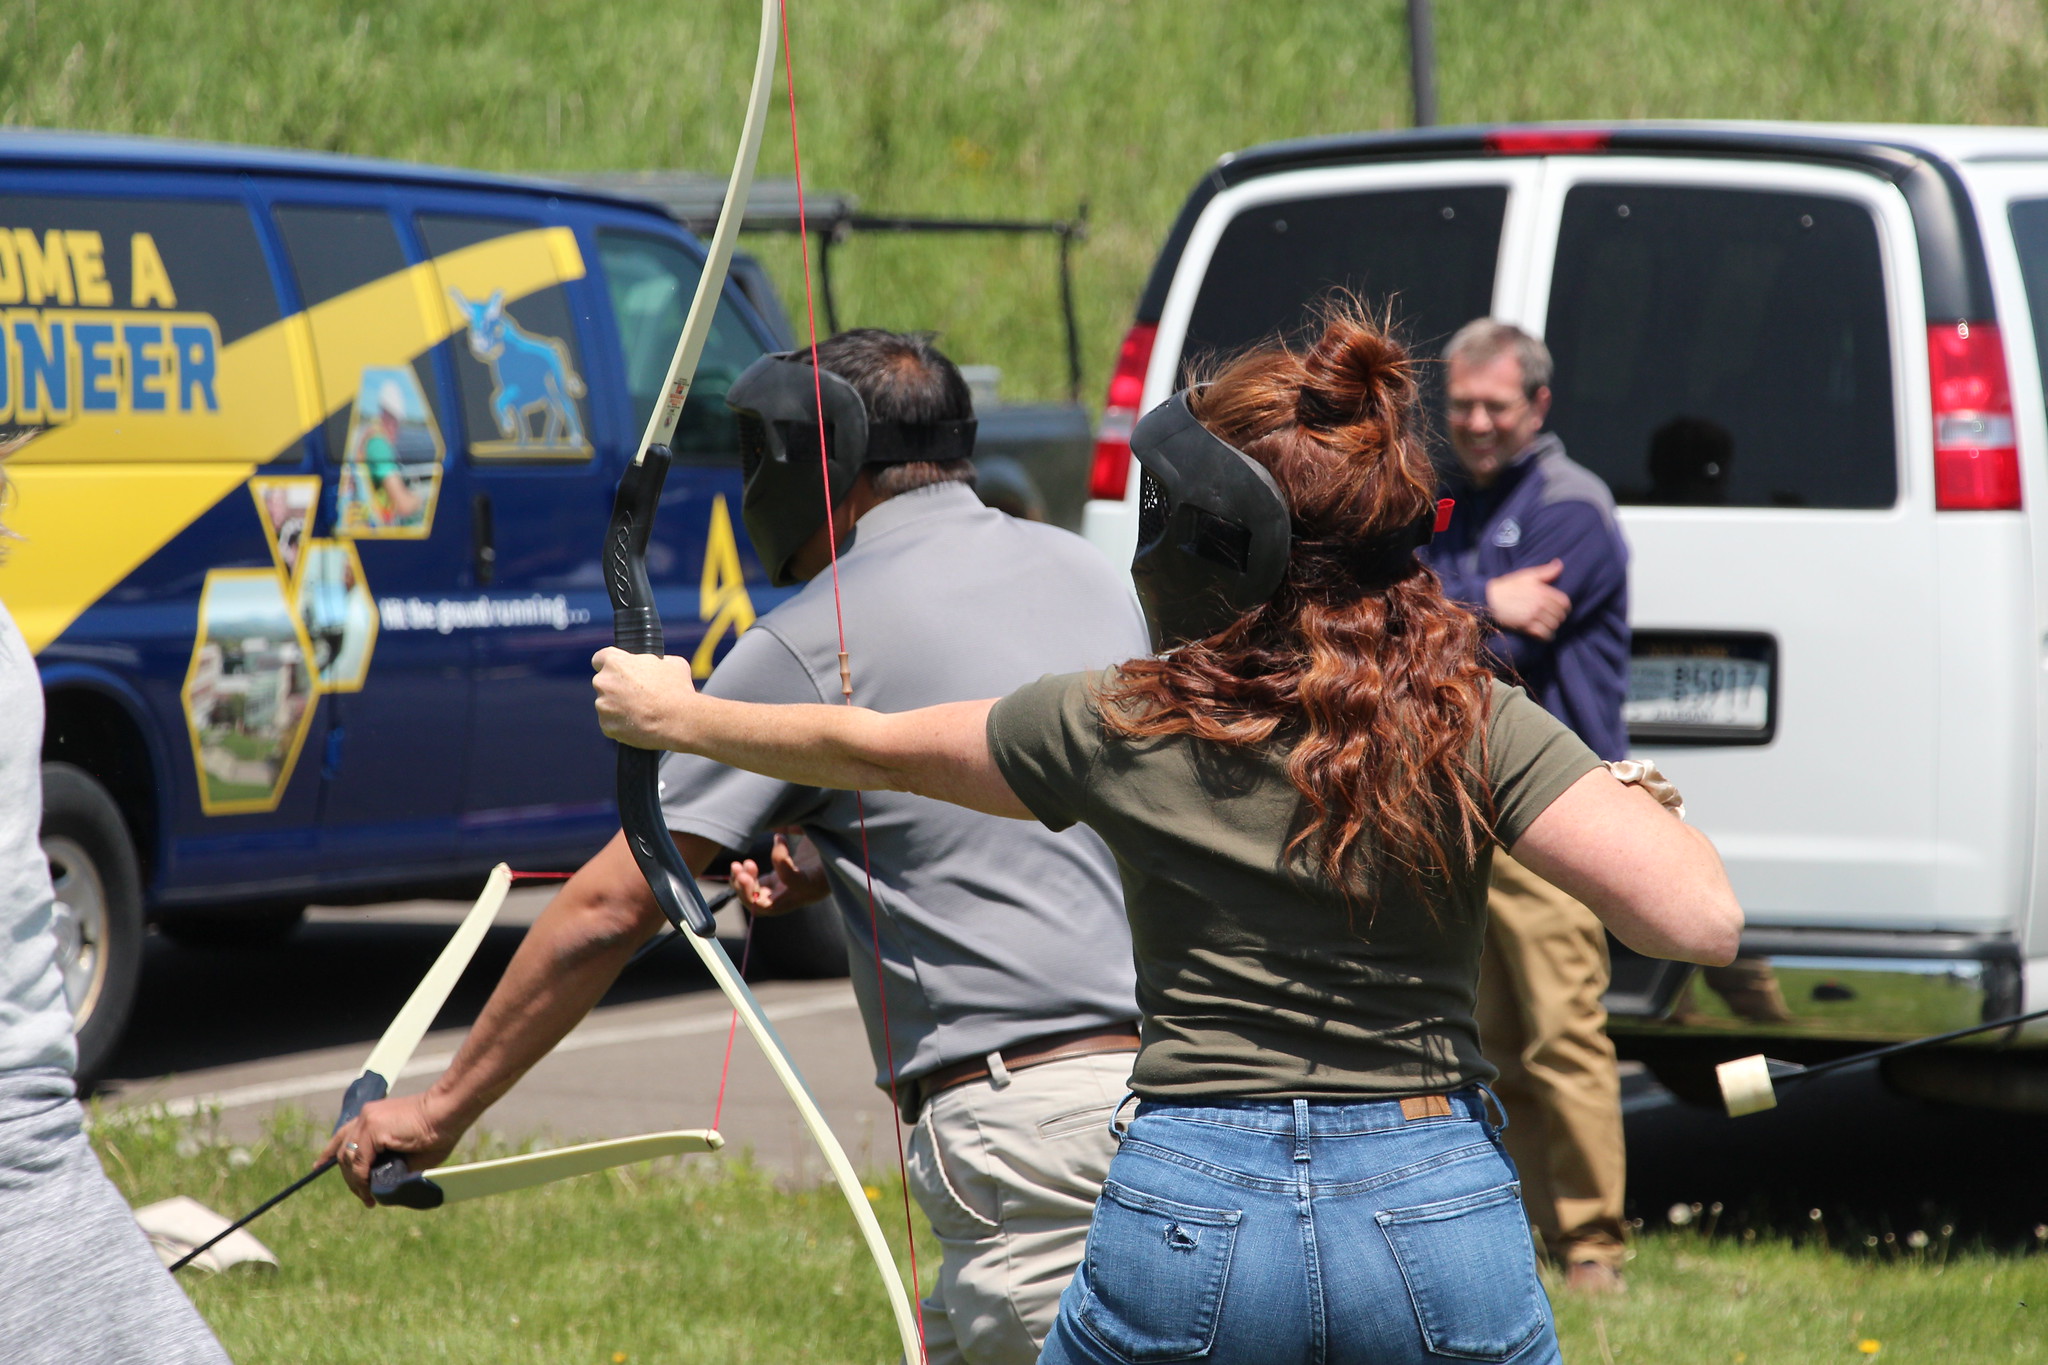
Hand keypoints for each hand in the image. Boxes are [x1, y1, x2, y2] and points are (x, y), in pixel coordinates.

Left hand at [321, 1092, 465, 1208]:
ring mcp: (367, 1121)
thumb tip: (378, 1187)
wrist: (449, 1113)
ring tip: (368, 1198)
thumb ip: (391, 1164)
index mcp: (373, 1117)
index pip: (343, 1135)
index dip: (330, 1151)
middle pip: (343, 1152)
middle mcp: (365, 1116)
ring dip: (355, 1182)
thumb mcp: (409, 1152)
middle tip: (363, 1196)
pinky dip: (362, 1179)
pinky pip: (359, 1162)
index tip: (319, 1165)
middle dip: (349, 1178)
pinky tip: (371, 1190)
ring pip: (348, 1159)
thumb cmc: (439, 1131)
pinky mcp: (373, 1129)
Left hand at [592, 647, 697, 748]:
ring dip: (618, 707)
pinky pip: (610, 723)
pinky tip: (638, 723)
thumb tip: (656, 663)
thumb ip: (655, 660)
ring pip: (606, 704)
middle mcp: (603, 682)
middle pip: (603, 683)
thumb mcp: (672, 663)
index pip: (600, 659)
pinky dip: (620, 724)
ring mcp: (603, 706)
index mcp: (616, 663)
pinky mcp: (607, 726)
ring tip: (640, 712)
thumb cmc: (677, 690)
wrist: (679, 720)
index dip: (609, 664)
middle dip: (615, 688)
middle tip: (635, 695)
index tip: (617, 671)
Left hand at [730, 828, 829, 916]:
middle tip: (744, 868)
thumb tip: (777, 825)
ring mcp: (785, 891)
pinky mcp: (777, 884)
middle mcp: (800, 894)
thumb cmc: (832, 842)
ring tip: (739, 865)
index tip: (781, 837)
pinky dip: (745, 881)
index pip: (792, 880)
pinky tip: (743, 864)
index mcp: (816, 883)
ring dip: (742, 885)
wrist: (840, 855)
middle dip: (748, 890)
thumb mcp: (822, 832)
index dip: (780, 859)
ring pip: (756, 901)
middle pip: (767, 907)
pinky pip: (756, 890)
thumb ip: (802, 827)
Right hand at [1485, 560, 1570, 639]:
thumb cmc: (1509, 586)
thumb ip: (1546, 571)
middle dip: (1558, 618)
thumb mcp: (1528, 575)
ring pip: (1553, 626)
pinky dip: (1546, 636)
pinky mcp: (1526, 626)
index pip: (1564, 603)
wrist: (1490, 599)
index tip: (1560, 610)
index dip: (1565, 608)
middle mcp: (1540, 604)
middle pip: (1560, 616)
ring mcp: (1533, 616)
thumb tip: (1559, 563)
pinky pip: (1544, 635)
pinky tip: (1543, 635)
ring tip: (1547, 626)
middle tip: (1552, 618)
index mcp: (1543, 591)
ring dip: (1552, 627)